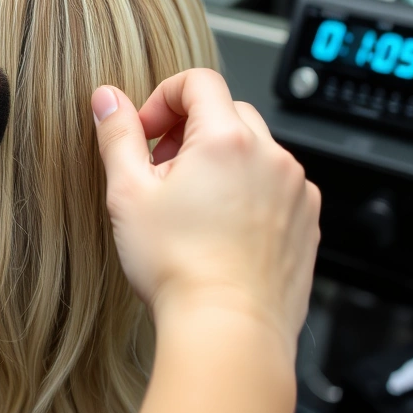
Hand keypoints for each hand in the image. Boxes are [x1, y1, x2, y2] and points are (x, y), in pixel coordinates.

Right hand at [92, 69, 319, 352]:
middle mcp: (271, 156)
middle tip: (161, 175)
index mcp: (227, 139)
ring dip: (221, 164)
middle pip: (227, 114)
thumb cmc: (178, 269)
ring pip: (254, 152)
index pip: (197, 82)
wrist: (229, 331)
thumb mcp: (128, 194)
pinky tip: (221, 232)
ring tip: (191, 210)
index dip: (162, 99)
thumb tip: (107, 99)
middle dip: (189, 133)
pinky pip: (275, 188)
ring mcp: (295, 191)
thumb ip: (117, 136)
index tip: (146, 134)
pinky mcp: (306, 223)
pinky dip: (249, 194)